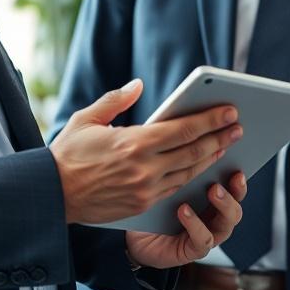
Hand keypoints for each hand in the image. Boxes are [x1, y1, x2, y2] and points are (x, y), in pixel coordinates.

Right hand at [50, 79, 242, 224]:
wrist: (51, 195)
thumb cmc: (67, 153)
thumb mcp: (87, 118)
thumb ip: (116, 99)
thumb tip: (138, 84)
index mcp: (134, 143)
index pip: (184, 130)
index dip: (211, 120)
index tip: (230, 111)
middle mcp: (144, 169)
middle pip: (194, 151)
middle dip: (220, 137)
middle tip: (238, 126)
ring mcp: (145, 190)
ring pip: (189, 172)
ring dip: (211, 157)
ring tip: (226, 144)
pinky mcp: (142, 205)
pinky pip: (175, 188)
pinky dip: (193, 175)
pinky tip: (202, 166)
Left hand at [126, 172, 246, 268]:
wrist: (133, 235)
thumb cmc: (153, 204)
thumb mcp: (169, 182)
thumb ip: (185, 166)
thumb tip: (194, 140)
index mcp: (212, 200)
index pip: (234, 189)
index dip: (239, 179)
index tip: (237, 166)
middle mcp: (213, 218)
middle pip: (236, 206)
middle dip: (234, 193)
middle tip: (222, 178)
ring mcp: (206, 234)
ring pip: (227, 224)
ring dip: (223, 206)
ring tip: (212, 190)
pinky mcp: (192, 250)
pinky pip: (203, 240)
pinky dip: (196, 225)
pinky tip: (184, 210)